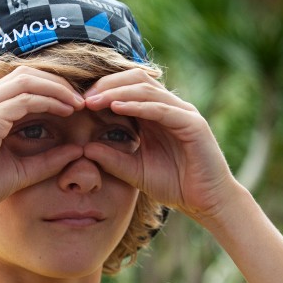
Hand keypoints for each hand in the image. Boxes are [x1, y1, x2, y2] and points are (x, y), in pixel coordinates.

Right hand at [0, 67, 84, 217]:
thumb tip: (77, 150)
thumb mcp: (22, 171)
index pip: (21, 84)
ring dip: (57, 88)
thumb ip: (48, 160)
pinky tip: (67, 111)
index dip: (50, 89)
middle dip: (56, 82)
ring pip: (27, 80)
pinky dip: (50, 100)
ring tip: (78, 103)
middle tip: (80, 99)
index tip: (73, 105)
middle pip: (26, 75)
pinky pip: (25, 99)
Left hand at [83, 69, 235, 220]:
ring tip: (93, 100)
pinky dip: (138, 105)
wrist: (206, 202)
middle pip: (134, 80)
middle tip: (81, 98)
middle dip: (105, 85)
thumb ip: (112, 159)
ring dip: (117, 91)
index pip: (126, 89)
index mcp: (155, 114)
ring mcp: (182, 112)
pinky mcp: (192, 123)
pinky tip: (117, 107)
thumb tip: (84, 148)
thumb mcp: (134, 171)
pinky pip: (161, 108)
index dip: (101, 91)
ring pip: (146, 89)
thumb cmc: (175, 186)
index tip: (76, 103)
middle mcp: (169, 107)